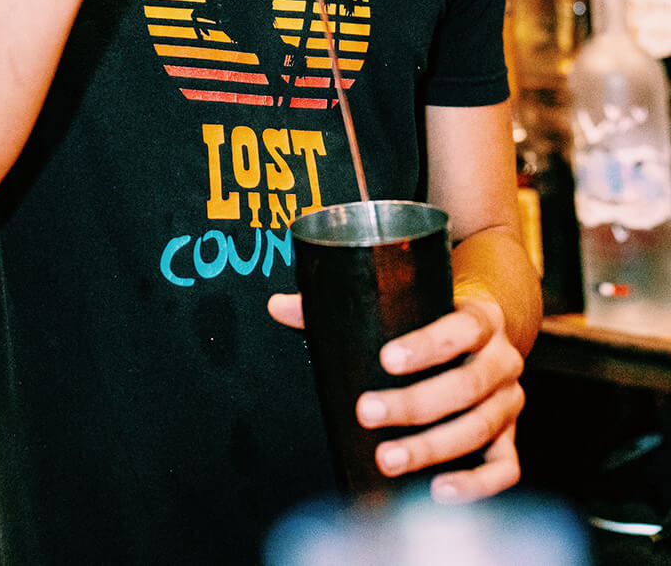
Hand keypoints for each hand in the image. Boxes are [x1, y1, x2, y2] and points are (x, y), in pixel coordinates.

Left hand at [267, 291, 524, 500]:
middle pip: (465, 386)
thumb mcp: (407, 300)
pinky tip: (438, 490)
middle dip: (414, 404)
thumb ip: (344, 304)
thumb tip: (279, 307)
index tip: (386, 359)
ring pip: (478, 427)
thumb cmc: (434, 314)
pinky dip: (476, 484)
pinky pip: (504, 467)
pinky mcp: (510, 437)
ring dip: (432, 447)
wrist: (489, 327)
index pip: (461, 328)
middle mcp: (502, 359)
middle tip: (367, 412)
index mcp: (481, 318)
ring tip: (387, 458)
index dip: (426, 346)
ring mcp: (510, 401)